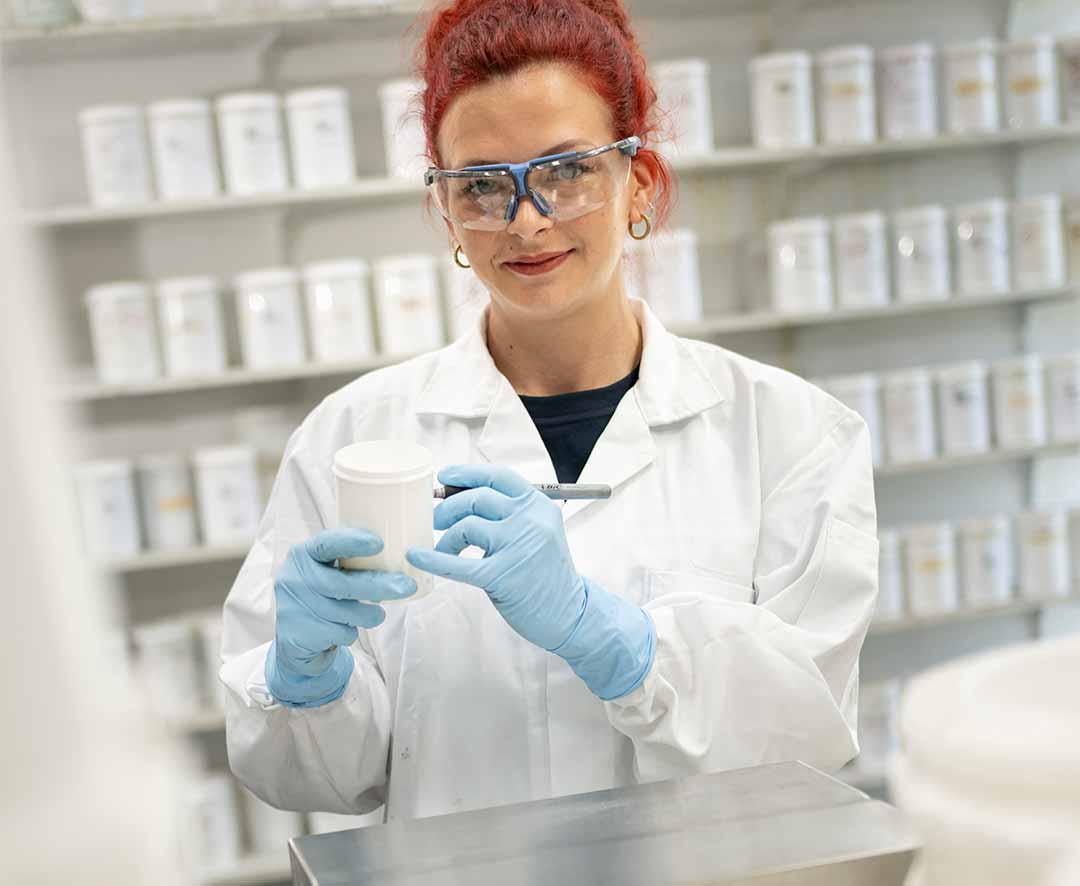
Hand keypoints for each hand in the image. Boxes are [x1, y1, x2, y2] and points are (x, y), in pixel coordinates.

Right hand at [266, 528, 415, 707]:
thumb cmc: (322, 594)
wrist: (293, 638)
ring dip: (370, 615)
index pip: (326, 544)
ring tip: (377, 614)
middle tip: (408, 586)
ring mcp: (294, 607)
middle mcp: (294, 578)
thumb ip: (349, 559)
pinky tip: (344, 628)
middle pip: (343, 583)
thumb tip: (402, 551)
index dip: (353, 542)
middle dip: (379, 586)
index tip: (379, 544)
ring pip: (346, 613)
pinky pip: (340, 633)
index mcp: (303, 554)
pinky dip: (350, 633)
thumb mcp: (326, 570)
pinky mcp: (299, 634)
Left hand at [406, 465, 655, 699]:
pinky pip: (458, 564)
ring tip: (442, 549)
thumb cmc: (545, 572)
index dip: (467, 473)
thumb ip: (510, 513)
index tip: (444, 476)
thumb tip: (461, 498)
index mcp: (537, 505)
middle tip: (434, 520)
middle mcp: (529, 520)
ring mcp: (517, 547)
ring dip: (446, 537)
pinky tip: (417, 557)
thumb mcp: (538, 531)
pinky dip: (433, 559)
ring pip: (466, 526)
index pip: (498, 476)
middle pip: (476, 498)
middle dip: (448, 507)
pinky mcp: (502, 576)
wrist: (570, 613)